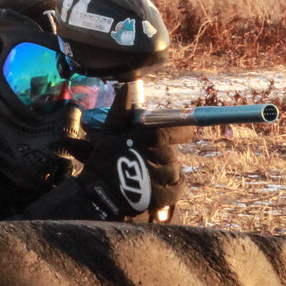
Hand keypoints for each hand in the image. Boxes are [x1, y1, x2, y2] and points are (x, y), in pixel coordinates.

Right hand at [77, 100, 183, 221]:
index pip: (171, 129)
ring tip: (148, 177)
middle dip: (163, 155)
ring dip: (166, 172)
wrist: (98, 197)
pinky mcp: (164, 196)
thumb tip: (126, 87)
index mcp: (145, 138)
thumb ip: (121, 112)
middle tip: (148, 161)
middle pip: (171, 152)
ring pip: (174, 169)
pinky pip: (179, 186)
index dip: (182, 131)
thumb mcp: (109, 135)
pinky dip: (173, 186)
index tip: (186, 132)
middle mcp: (156, 156)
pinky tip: (160, 187)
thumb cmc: (102, 164)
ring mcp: (161, 177)